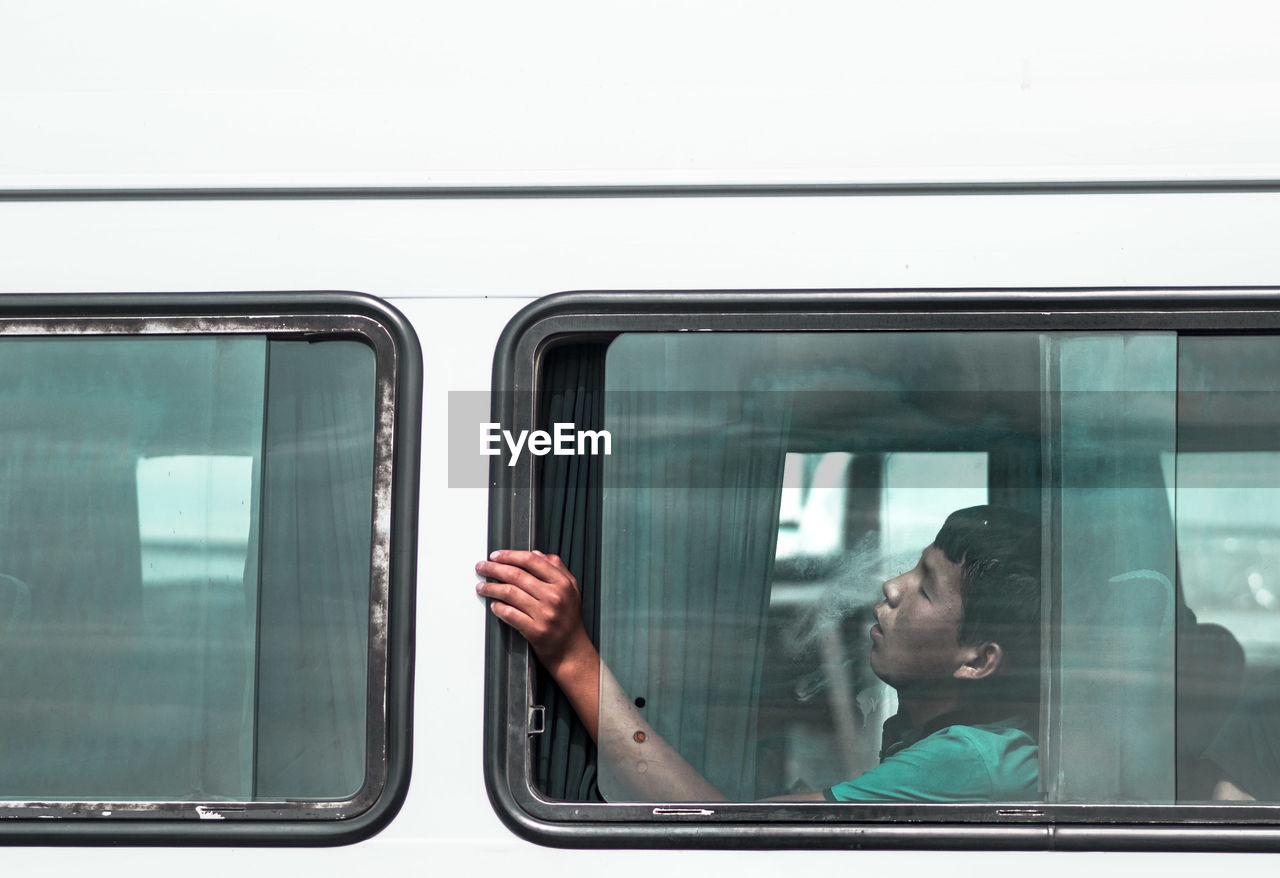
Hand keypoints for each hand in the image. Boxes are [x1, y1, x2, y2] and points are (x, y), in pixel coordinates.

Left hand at [475, 550, 590, 672]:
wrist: (572, 650)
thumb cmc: (569, 619)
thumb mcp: (571, 589)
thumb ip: (557, 568)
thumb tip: (536, 554)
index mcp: (562, 583)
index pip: (531, 561)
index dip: (510, 555)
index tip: (496, 555)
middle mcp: (554, 596)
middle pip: (516, 575)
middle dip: (494, 568)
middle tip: (482, 567)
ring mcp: (544, 614)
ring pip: (510, 593)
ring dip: (491, 588)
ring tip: (482, 587)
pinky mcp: (535, 630)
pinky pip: (510, 614)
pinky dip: (498, 608)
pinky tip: (493, 605)